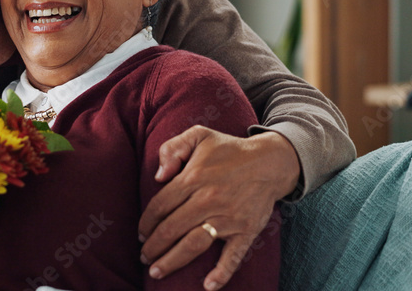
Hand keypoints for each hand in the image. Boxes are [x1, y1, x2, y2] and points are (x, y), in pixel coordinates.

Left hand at [138, 127, 298, 289]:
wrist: (270, 162)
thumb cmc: (229, 149)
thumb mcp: (198, 135)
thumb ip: (172, 148)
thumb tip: (158, 176)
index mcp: (194, 178)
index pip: (160, 205)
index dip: (146, 222)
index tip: (140, 234)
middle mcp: (208, 200)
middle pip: (172, 228)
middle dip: (153, 246)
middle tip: (144, 257)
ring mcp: (228, 217)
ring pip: (193, 244)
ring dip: (173, 260)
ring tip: (157, 272)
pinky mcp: (246, 230)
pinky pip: (233, 255)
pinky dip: (222, 272)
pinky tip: (208, 285)